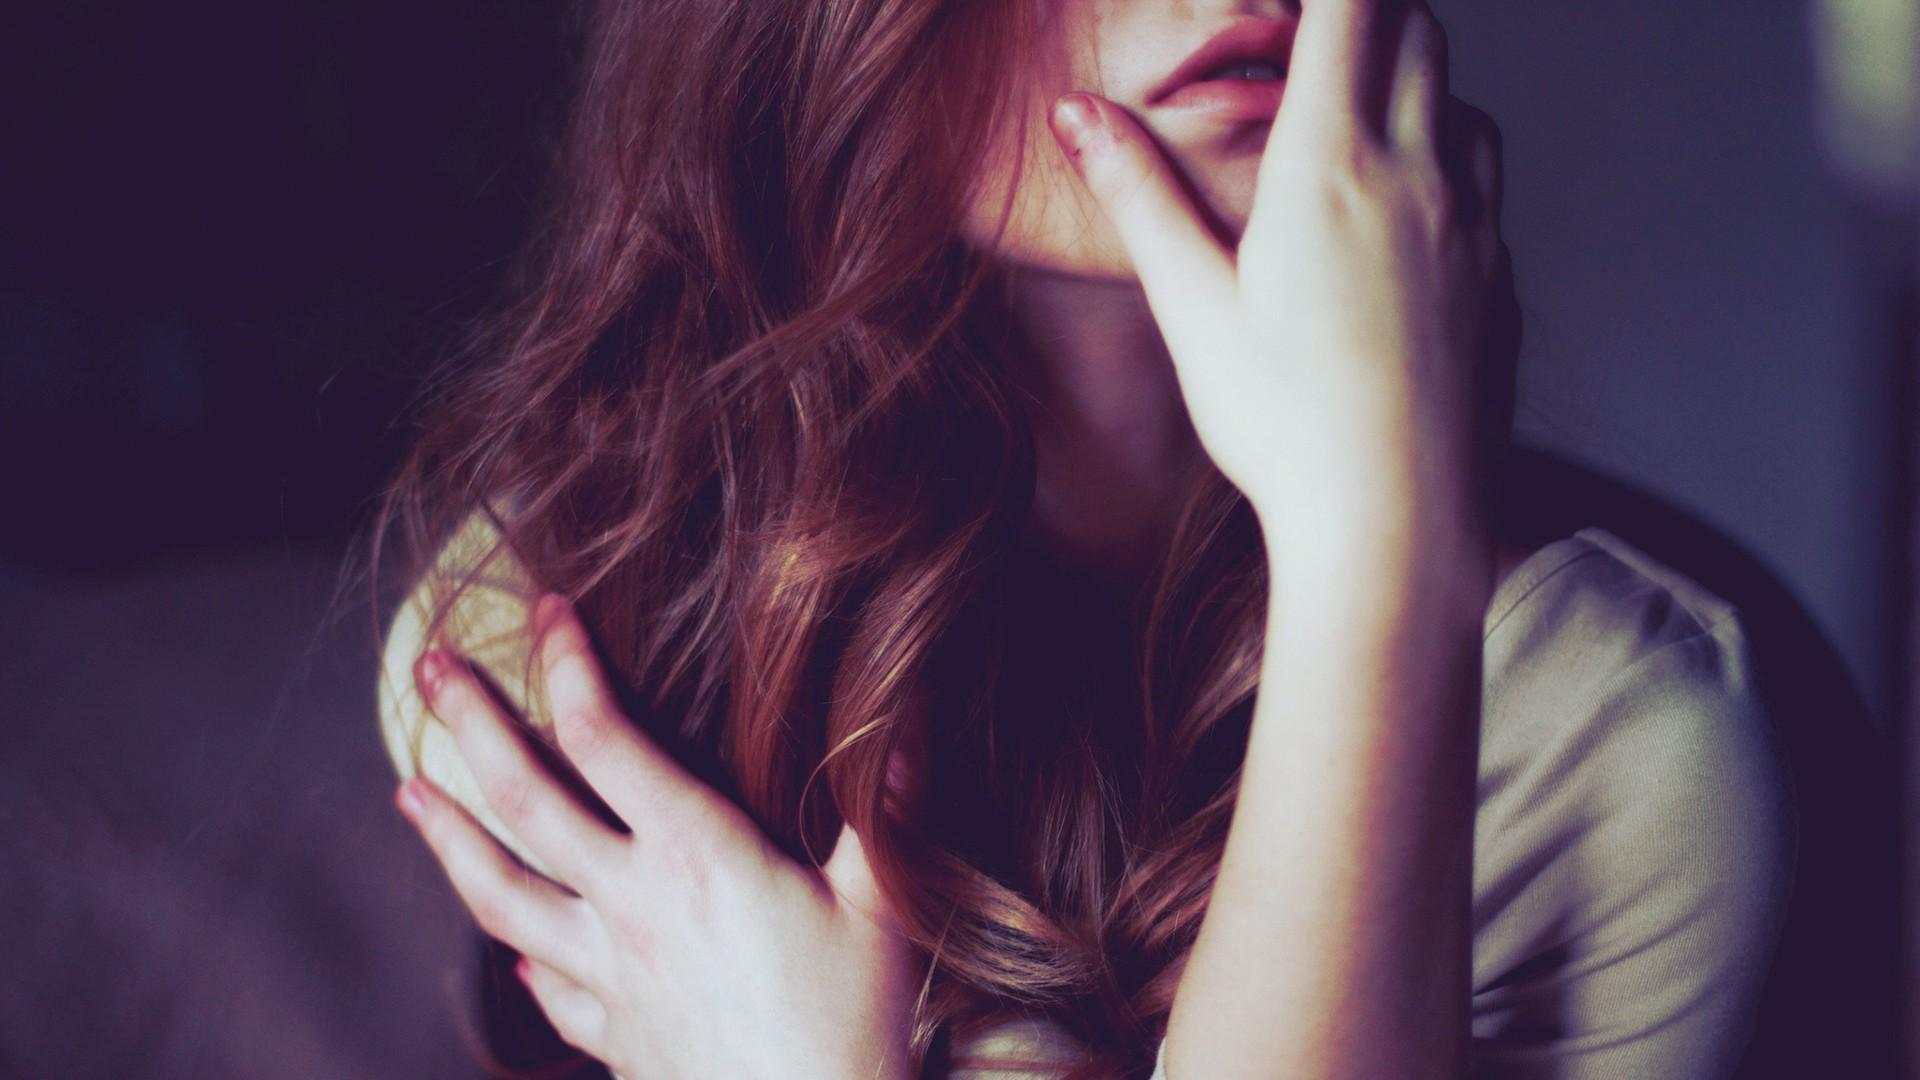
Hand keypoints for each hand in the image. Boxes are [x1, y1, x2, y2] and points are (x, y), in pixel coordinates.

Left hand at [394, 594, 920, 1079]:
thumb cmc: (851, 1026)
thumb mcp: (883, 904)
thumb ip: (883, 809)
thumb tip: (907, 717)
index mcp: (696, 856)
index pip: (604, 738)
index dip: (567, 666)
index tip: (547, 612)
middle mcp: (631, 906)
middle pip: (524, 800)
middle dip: (468, 724)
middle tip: (430, 667)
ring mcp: (608, 975)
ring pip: (498, 893)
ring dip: (447, 835)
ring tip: (408, 792)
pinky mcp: (612, 1035)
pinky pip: (544, 985)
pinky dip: (517, 952)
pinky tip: (508, 945)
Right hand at [1049, 0, 1513, 564]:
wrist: (1397, 523)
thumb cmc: (1283, 424)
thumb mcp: (1190, 307)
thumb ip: (1137, 196)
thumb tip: (1076, 113)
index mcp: (1332, 167)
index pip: (1352, 7)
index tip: (1292, 5)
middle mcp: (1421, 175)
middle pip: (1421, 30)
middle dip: (1371, 12)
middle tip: (1315, 35)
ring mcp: (1475, 227)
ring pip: (1466, 100)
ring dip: (1418, 80)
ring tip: (1358, 117)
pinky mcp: (1500, 279)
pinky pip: (1486, 183)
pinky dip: (1449, 160)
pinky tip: (1402, 215)